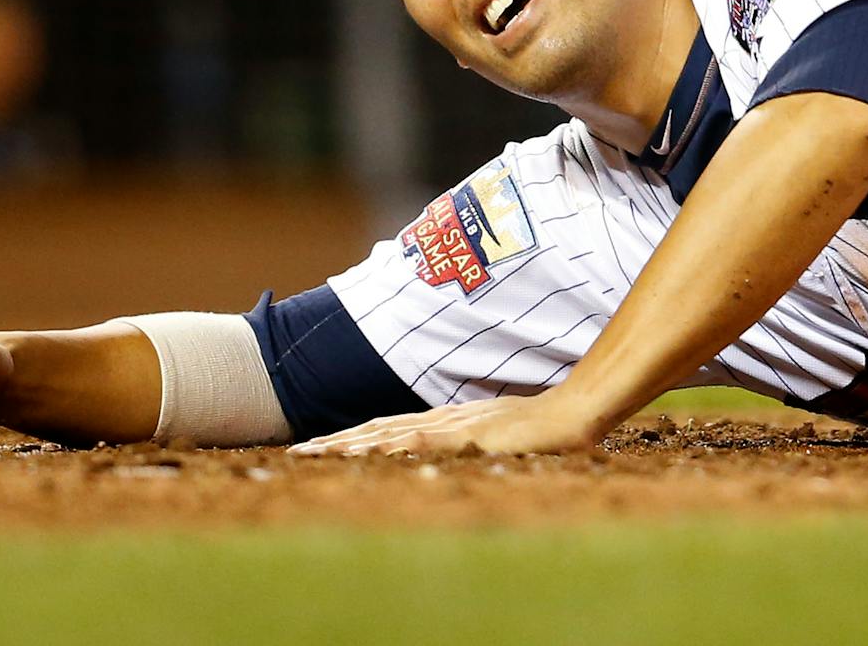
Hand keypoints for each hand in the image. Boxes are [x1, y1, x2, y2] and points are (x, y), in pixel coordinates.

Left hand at [287, 392, 605, 457]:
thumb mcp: (491, 439)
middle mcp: (438, 420)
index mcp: (441, 423)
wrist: (572, 412)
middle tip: (296, 453)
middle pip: (376, 430)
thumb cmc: (538, 427)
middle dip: (335, 442)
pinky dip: (393, 445)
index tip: (316, 448)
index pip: (385, 429)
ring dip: (349, 445)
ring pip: (389, 434)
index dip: (349, 438)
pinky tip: (371, 451)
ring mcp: (452, 425)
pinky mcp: (469, 434)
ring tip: (314, 454)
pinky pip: (423, 440)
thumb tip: (443, 456)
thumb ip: (467, 444)